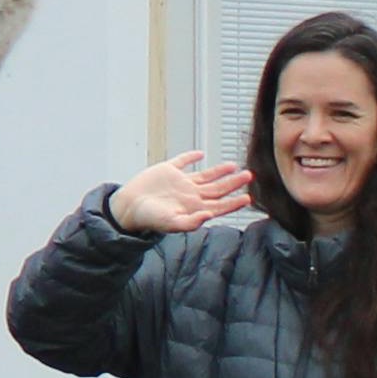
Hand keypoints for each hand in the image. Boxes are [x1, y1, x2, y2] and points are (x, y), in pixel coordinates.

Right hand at [108, 151, 252, 235]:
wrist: (127, 207)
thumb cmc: (148, 219)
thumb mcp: (170, 223)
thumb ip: (190, 222)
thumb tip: (209, 217)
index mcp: (193, 208)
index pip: (219, 205)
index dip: (234, 202)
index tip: (248, 198)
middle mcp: (190, 195)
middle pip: (217, 189)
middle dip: (233, 183)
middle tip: (249, 176)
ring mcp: (179, 183)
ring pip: (205, 176)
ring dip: (219, 171)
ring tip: (234, 166)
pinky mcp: (167, 171)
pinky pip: (182, 162)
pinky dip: (191, 157)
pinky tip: (199, 154)